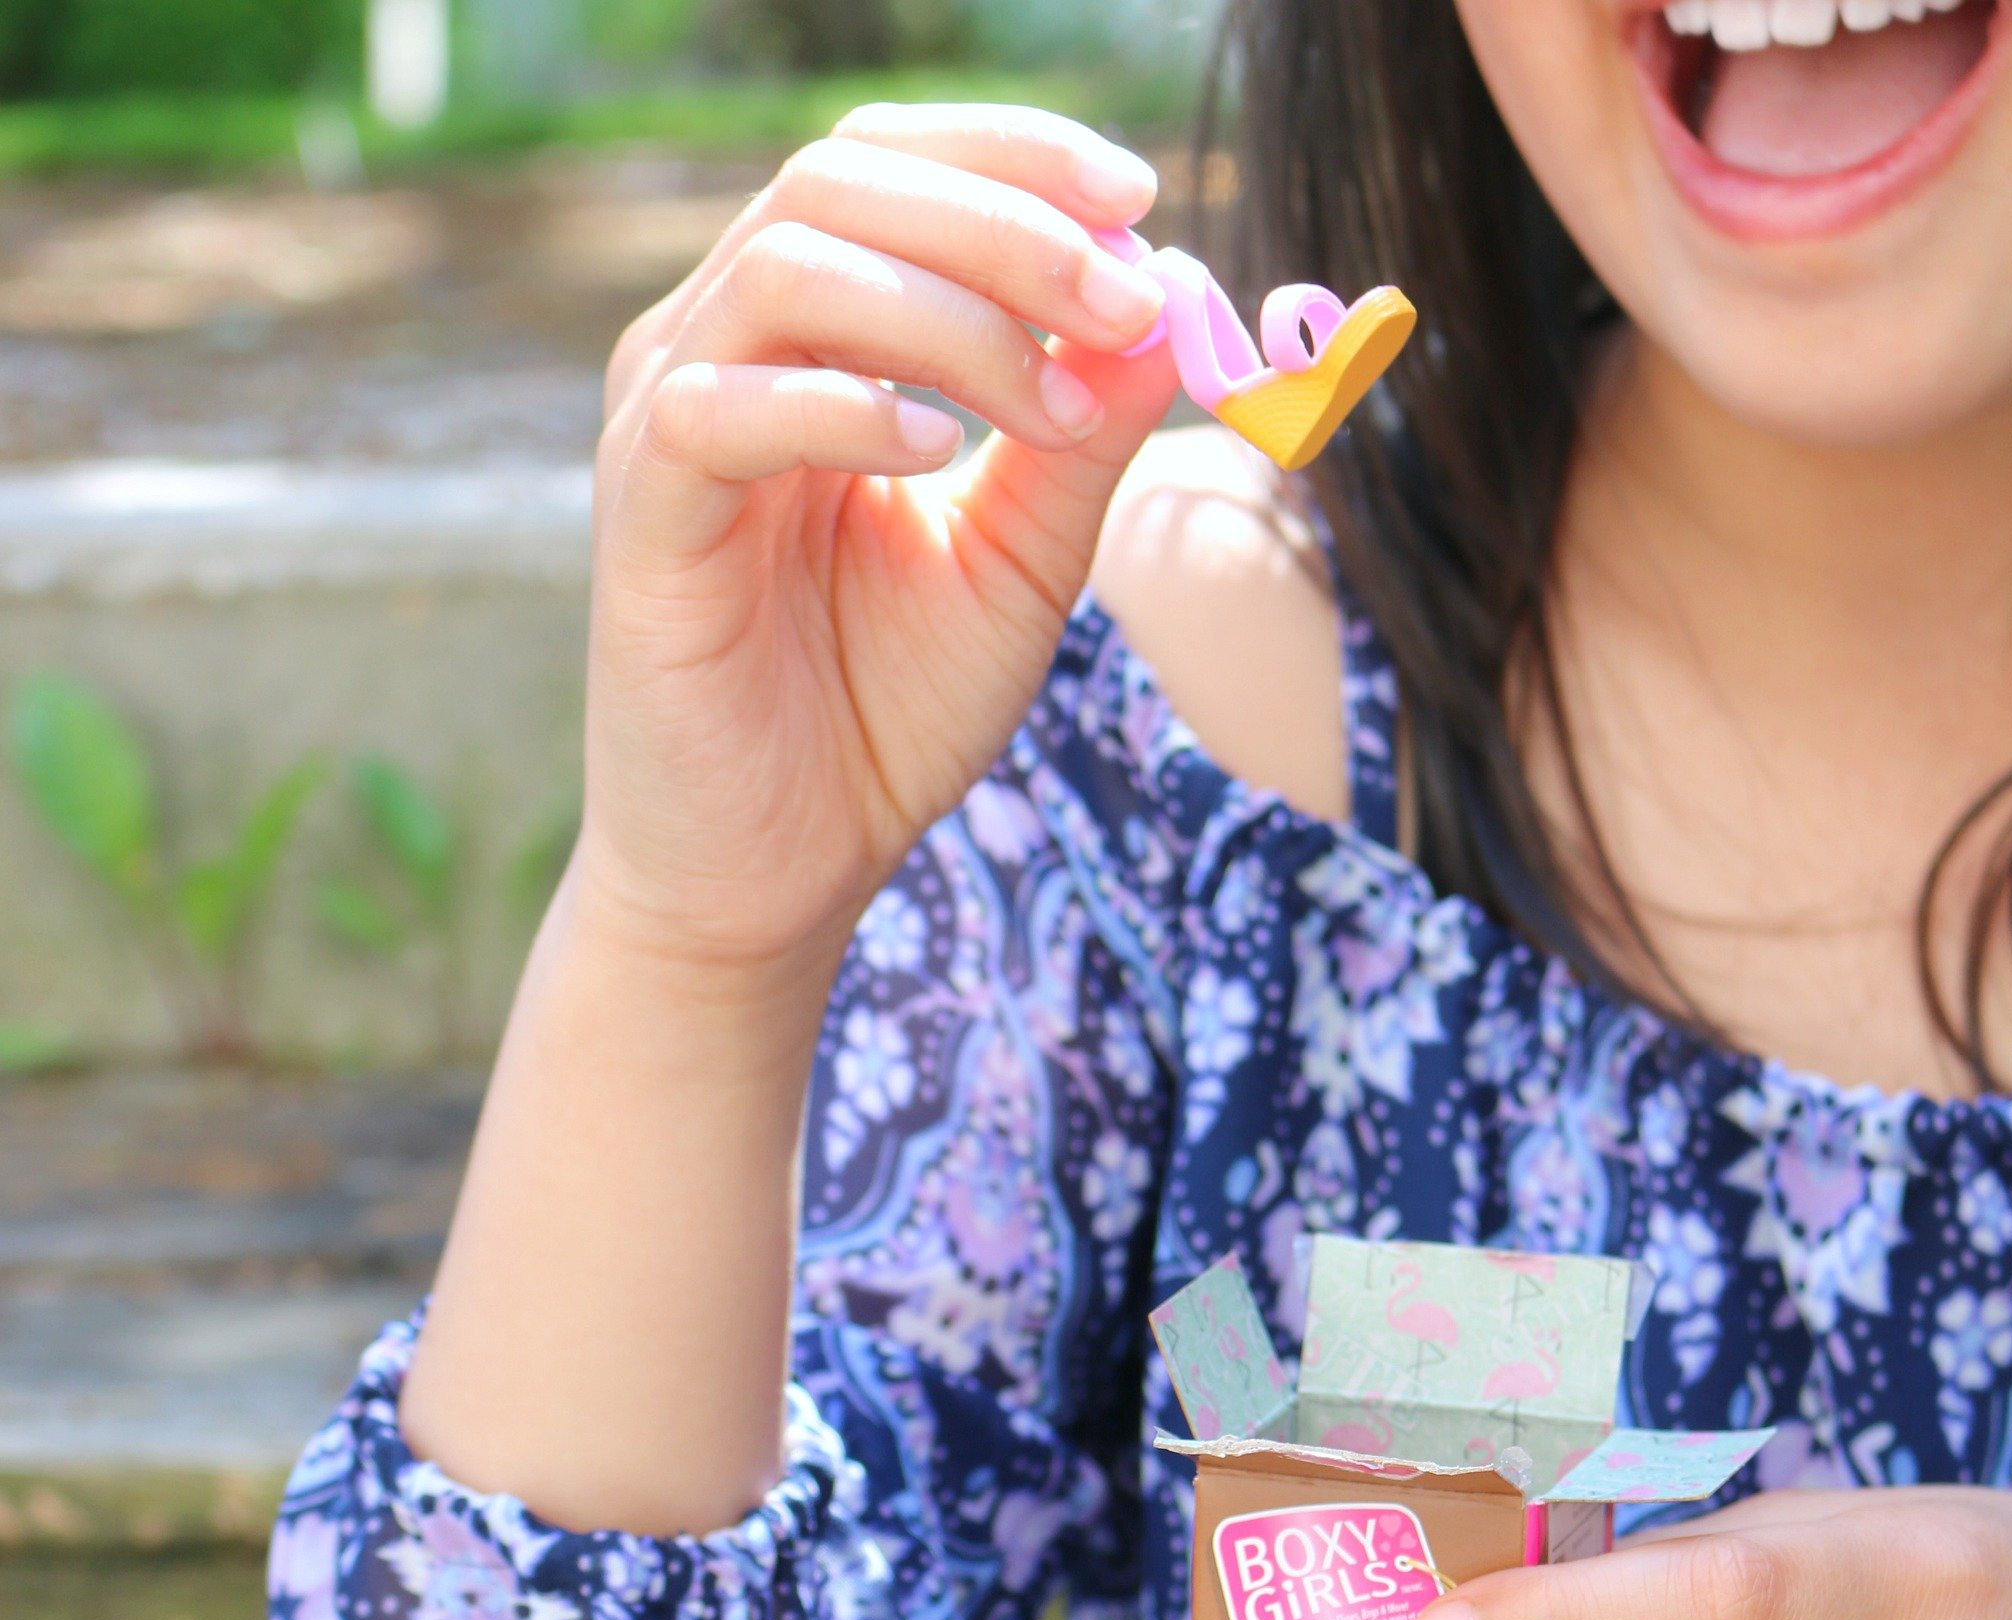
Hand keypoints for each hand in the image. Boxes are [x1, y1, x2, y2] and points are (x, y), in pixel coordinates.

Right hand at [575, 100, 1178, 979]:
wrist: (773, 871)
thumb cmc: (880, 717)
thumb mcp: (1021, 566)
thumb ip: (1084, 440)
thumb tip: (1174, 301)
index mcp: (805, 337)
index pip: (888, 168)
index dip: (1012, 158)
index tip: (1138, 201)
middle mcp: (719, 347)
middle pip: (840, 182)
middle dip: (1005, 223)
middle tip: (1124, 293)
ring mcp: (667, 420)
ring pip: (789, 268)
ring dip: (950, 314)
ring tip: (1052, 405)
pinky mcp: (641, 516)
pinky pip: (723, 410)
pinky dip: (842, 408)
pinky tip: (938, 455)